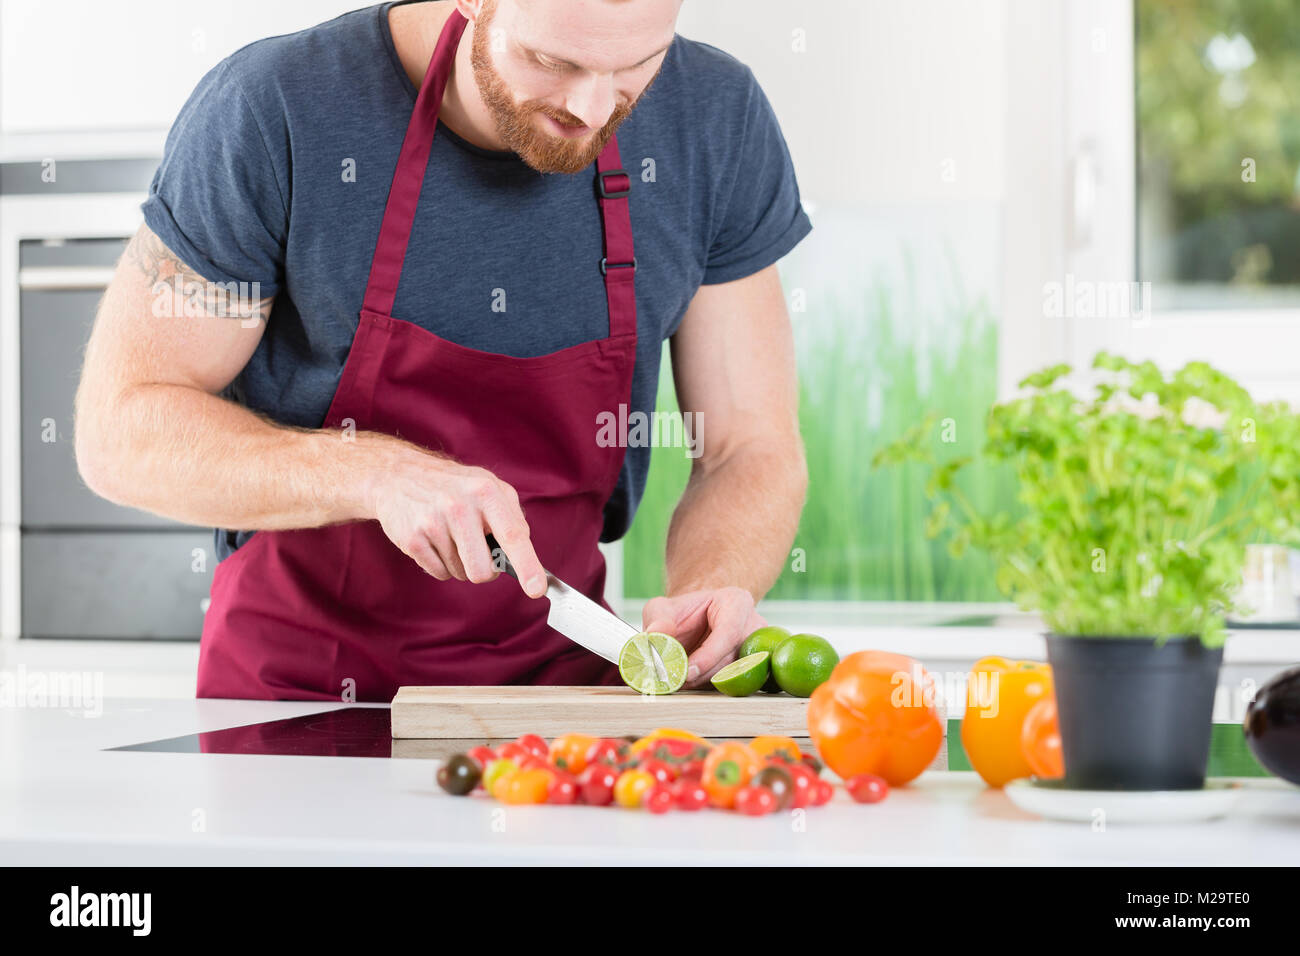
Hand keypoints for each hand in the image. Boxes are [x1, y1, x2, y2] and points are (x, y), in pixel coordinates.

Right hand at [366, 442, 546, 597]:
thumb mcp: (487, 485)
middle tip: (477, 551)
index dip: (528, 565)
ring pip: (461, 573)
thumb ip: (511, 516)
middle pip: (482, 570)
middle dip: (484, 570)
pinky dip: (441, 564)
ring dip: (460, 563)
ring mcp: (433, 523)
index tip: (537, 590)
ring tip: (450, 536)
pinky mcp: (412, 539)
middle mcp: (459, 506)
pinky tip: (433, 541)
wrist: (398, 475)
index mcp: (485, 491)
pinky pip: (439, 573)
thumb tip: (523, 552)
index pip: (513, 535)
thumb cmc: (452, 486)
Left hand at [641, 587, 764, 688]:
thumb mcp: (663, 608)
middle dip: (702, 674)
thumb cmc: (683, 612)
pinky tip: (692, 680)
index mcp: (737, 602)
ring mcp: (755, 649)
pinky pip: (732, 684)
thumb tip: (656, 636)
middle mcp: (753, 626)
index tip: (687, 671)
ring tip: (678, 679)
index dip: (708, 655)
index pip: (729, 632)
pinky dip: (709, 686)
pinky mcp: (752, 668)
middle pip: (732, 659)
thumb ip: (658, 619)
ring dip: (704, 682)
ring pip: (733, 676)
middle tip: (674, 680)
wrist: (698, 621)